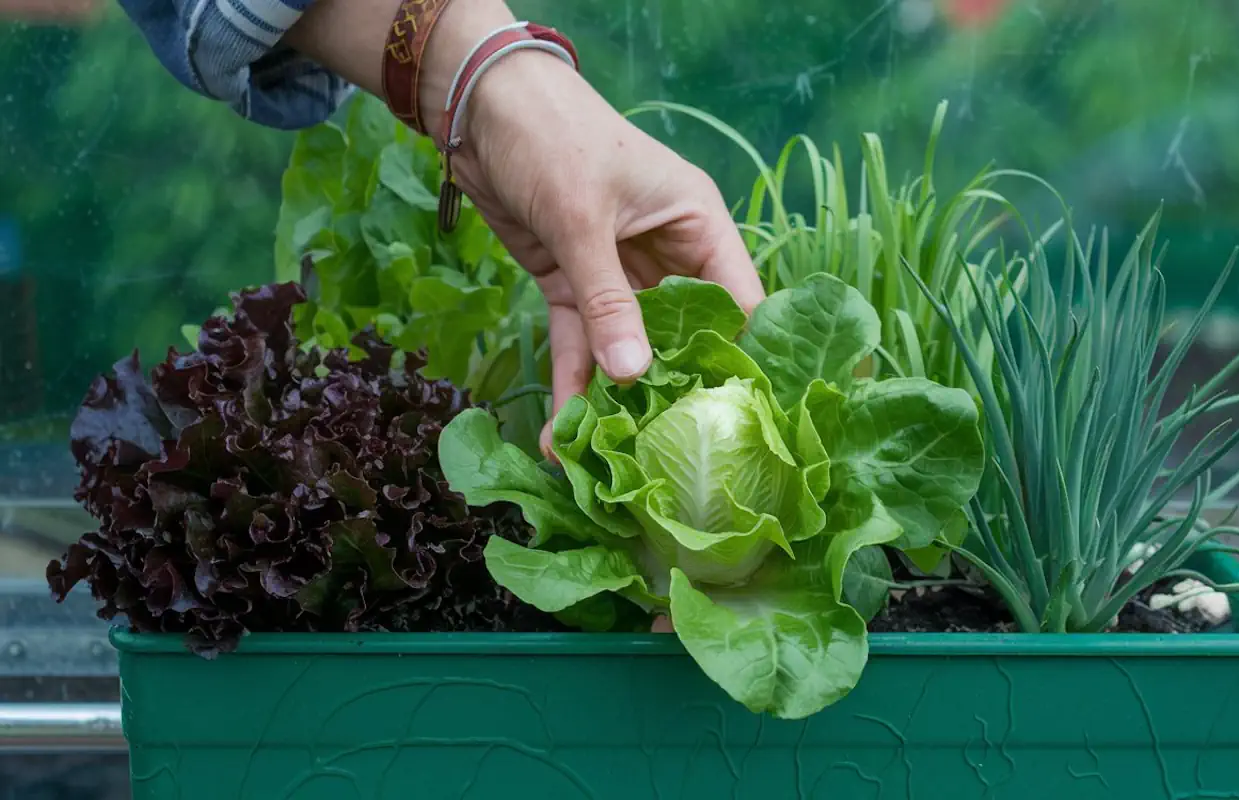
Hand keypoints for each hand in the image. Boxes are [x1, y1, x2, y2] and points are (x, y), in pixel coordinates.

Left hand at [445, 52, 765, 458]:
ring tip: (607, 458)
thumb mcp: (583, 219)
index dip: (743, 357)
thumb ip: (609, 300)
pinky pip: (583, 342)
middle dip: (673, 390)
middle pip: (684, 335)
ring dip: (614, 397)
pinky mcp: (575, 284)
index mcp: (696, 224)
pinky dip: (573, 382)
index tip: (745, 420)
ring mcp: (620, 273)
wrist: (479, 107)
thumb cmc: (552, 138)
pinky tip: (562, 432)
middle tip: (669, 454)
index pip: (738, 300)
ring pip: (628, 347)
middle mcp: (668, 253)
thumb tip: (634, 375)